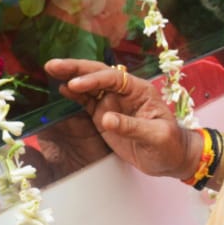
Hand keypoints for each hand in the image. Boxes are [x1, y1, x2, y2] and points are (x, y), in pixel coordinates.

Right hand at [44, 58, 198, 179]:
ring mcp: (113, 103)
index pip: (112, 78)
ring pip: (89, 86)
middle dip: (75, 68)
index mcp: (138, 90)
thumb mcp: (156, 136)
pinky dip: (74, 95)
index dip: (93, 79)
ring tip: (51, 70)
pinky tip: (61, 88)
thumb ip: (131, 127)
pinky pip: (87, 102)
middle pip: (97, 74)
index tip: (75, 84)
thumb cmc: (169, 145)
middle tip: (53, 65)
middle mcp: (124, 92)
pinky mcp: (104, 116)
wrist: (172, 159)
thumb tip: (105, 119)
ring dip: (71, 77)